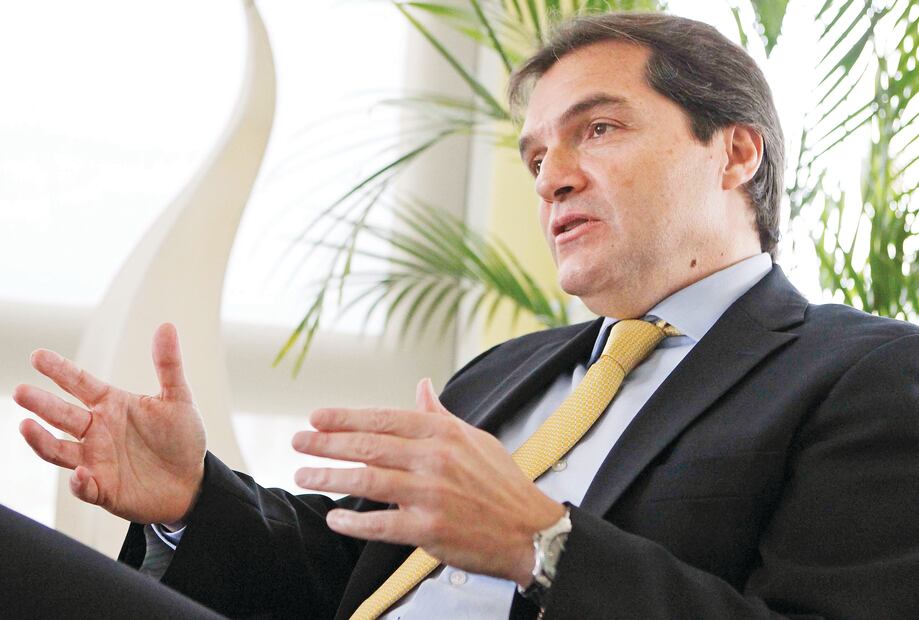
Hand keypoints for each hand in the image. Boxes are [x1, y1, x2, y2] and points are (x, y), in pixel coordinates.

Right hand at [13, 323, 205, 524]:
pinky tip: (80, 473)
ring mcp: (96, 461)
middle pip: (62, 415)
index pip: (79, 383)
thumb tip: (166, 325)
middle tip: (20, 391)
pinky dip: (79, 482)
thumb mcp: (178, 399)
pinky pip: (85, 486)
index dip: (59, 370)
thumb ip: (169, 365)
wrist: (192, 481)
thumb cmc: (182, 438)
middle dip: (41, 403)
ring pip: (59, 450)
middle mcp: (97, 431)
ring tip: (26, 427)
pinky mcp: (103, 489)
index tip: (38, 355)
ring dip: (42, 441)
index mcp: (111, 405)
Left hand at [291, 378, 565, 585]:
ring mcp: (431, 494)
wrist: (529, 530)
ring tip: (304, 475)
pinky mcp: (429, 529)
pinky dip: (353, 522)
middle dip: (327, 443)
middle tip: (298, 442)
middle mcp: (435, 459)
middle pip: (368, 446)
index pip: (383, 418)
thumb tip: (422, 386)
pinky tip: (335, 517)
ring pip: (367, 481)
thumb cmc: (502, 484)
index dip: (345, 417)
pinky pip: (380, 524)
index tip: (316, 417)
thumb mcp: (475, 439)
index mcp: (444, 433)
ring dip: (329, 477)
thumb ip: (440, 415)